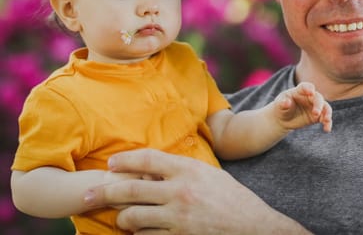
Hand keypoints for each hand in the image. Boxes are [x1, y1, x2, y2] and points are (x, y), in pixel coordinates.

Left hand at [83, 149, 310, 233]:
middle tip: (86, 195)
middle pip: (130, 189)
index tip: (110, 164)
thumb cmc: (232, 197)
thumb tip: (153, 168)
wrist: (254, 226)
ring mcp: (177, 218)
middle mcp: (180, 191)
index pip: (147, 159)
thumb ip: (182, 170)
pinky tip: (140, 233)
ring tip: (121, 218)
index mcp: (188, 170)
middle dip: (103, 192)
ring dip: (122, 218)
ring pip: (132, 217)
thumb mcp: (209, 173)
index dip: (124, 160)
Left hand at [275, 82, 332, 131]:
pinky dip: (327, 123)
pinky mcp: (318, 116)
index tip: (311, 92)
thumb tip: (286, 102)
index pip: (305, 87)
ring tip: (326, 120)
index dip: (308, 88)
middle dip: (318, 105)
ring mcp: (315, 106)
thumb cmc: (281, 107)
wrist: (283, 119)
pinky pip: (325, 118)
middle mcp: (310, 97)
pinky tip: (327, 129)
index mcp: (299, 91)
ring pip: (325, 107)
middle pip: (318, 98)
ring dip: (327, 113)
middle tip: (316, 113)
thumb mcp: (279, 105)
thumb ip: (282, 103)